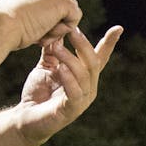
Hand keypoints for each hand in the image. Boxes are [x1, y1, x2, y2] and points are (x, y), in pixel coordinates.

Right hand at [0, 0, 95, 67]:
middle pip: (66, 8)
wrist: (1, 25)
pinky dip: (62, 30)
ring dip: (57, 29)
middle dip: (57, 25)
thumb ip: (43, 17)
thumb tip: (67, 25)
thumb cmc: (7, 28)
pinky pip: (74, 21)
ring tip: (36, 28)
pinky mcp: (62, 0)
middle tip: (33, 29)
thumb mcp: (22, 19)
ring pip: (70, 16)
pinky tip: (45, 28)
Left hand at [15, 25, 123, 145]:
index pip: (100, 58)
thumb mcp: (47, 66)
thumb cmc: (38, 92)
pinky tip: (60, 68)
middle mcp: (88, 88)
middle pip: (93, 62)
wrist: (26, 117)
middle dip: (83, 44)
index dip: (110, 44)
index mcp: (85, 77)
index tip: (118, 28)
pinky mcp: (71, 111)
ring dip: (70, 58)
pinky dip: (69, 79)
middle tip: (71, 30)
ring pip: (84, 75)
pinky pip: (75, 92)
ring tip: (56, 47)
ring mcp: (82, 100)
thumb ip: (54, 50)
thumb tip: (58, 28)